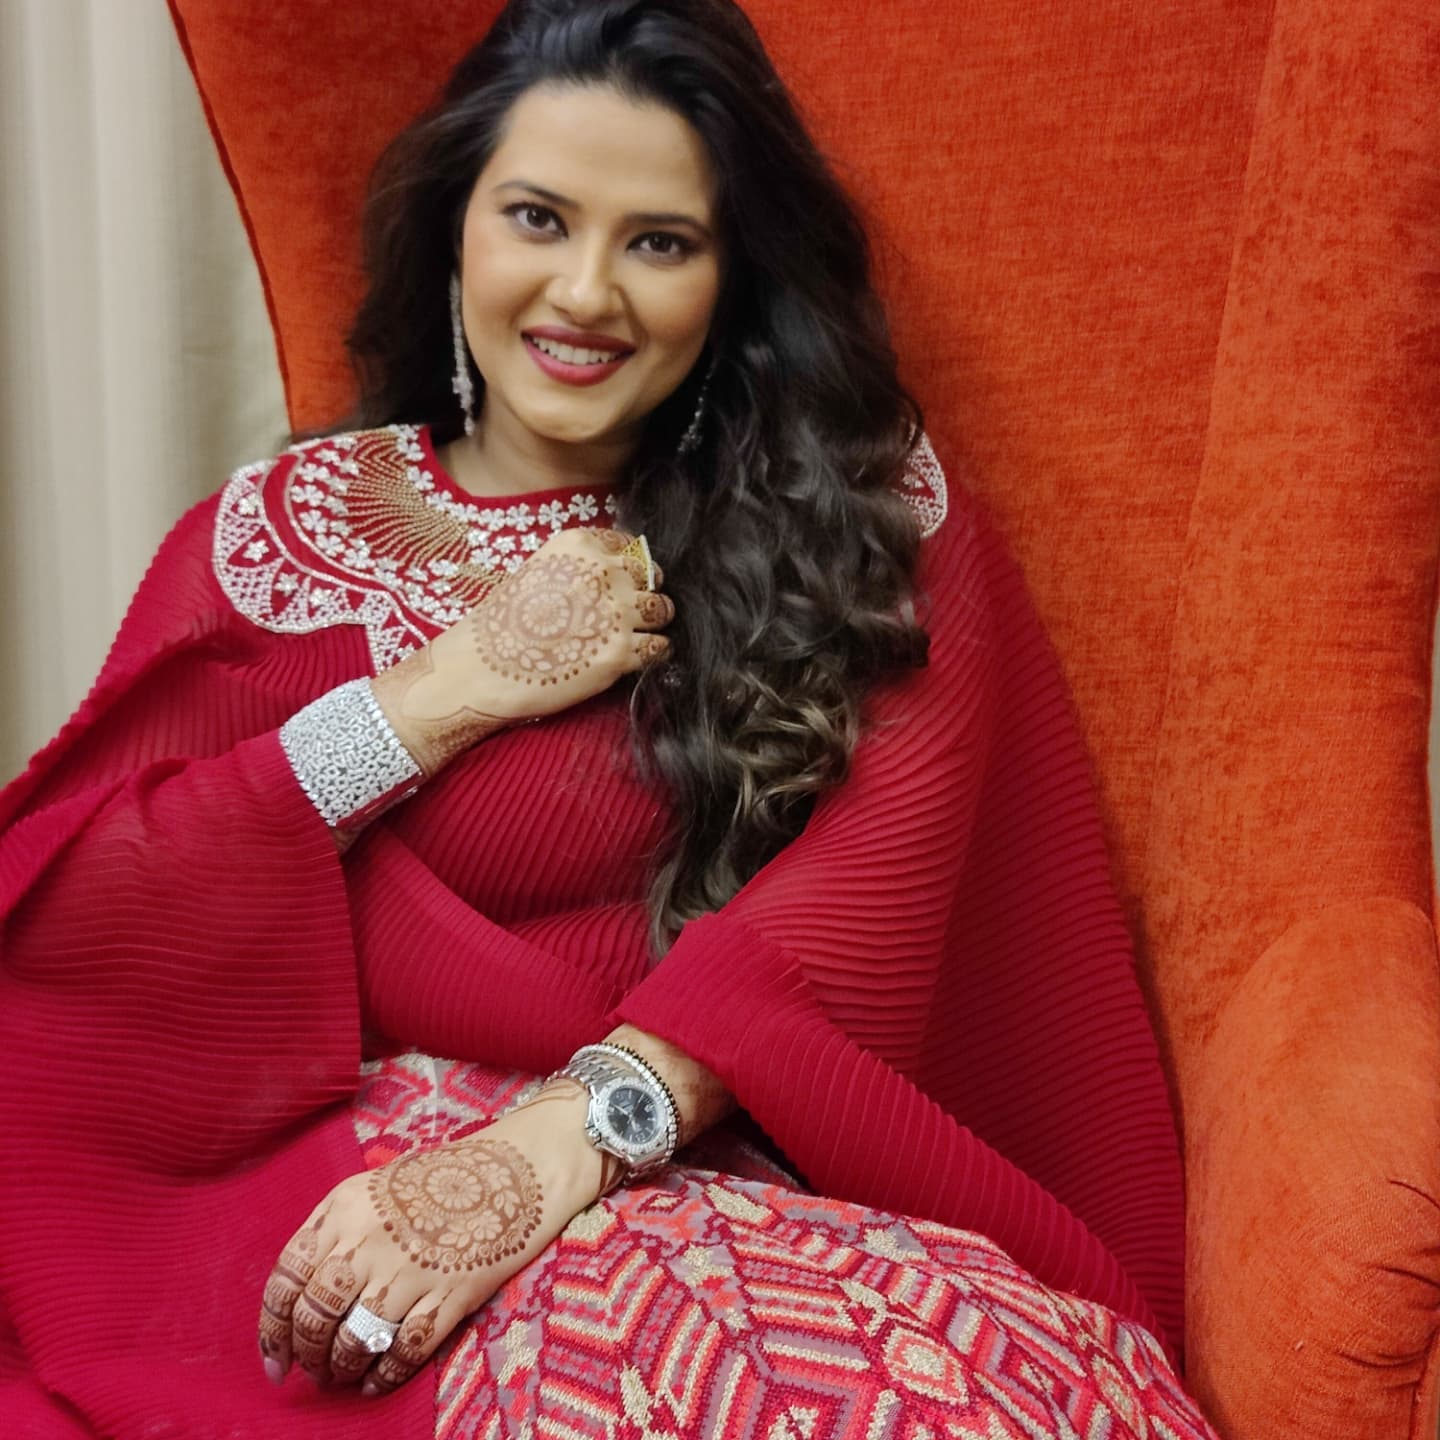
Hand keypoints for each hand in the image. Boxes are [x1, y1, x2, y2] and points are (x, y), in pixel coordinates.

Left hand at [257, 1083, 602, 1394]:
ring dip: (340, 1367)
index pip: (286, 1279)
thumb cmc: (438, 1179)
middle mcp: (370, 1240)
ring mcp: (411, 1269)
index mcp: (345, 1209)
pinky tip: (374, 1381)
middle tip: (310, 1371)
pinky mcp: (450, 1293)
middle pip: (316, 1316)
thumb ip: (331, 1229)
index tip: (273, 1358)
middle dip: (306, 1354)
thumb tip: (298, 1296)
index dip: (272, 1329)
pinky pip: (405, 1349)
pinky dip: (383, 1375)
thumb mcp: (372, 1185)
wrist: (511, 1171)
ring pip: (354, 1340)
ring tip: (341, 1375)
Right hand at [371, 529, 673, 774]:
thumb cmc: (503, 624)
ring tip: (639, 635)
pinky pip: (660, 647)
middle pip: (652, 575)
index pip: (630, 546)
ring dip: (656, 623)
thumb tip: (618, 576)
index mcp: (581, 545)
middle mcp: (603, 572)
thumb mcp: (540, 571)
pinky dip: (656, 652)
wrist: (482, 667)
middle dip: (646, 592)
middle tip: (631, 613)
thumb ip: (580, 568)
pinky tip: (638, 657)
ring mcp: (616, 613)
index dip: (630, 568)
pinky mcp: (621, 653)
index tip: (624, 584)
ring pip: (663, 610)